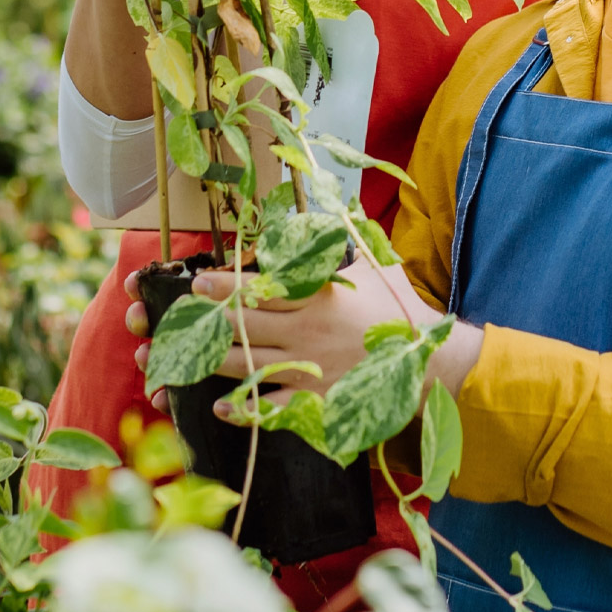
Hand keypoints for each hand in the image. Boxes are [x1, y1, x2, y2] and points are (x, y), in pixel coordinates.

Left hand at [125, 258, 478, 416]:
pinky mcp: (318, 402)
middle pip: (247, 327)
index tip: (199, 284)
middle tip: (180, 317)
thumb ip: (344, 241)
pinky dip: (246, 410)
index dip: (227, 288)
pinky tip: (219, 407)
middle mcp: (307, 334)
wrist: (431, 361)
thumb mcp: (374, 266)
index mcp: (318, 298)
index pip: (263, 290)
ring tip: (182, 358)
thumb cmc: (399, 310)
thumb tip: (335, 202)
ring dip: (213, 362)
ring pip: (250, 365)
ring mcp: (310, 370)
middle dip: (209, 321)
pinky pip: (274, 409)